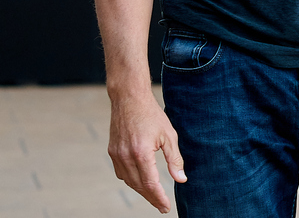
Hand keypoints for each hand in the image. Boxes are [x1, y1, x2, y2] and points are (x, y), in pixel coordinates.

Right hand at [108, 91, 186, 212]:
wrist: (129, 98)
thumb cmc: (151, 114)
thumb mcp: (169, 134)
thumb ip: (175, 159)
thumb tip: (181, 179)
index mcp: (141, 153)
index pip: (150, 184)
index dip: (159, 198)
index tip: (166, 207)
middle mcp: (126, 156)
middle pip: (139, 186)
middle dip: (151, 198)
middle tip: (161, 205)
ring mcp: (117, 154)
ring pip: (129, 181)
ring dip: (141, 190)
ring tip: (153, 194)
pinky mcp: (112, 151)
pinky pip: (121, 173)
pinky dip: (131, 179)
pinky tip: (139, 179)